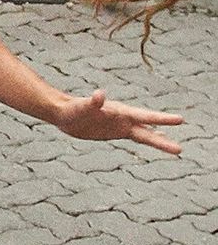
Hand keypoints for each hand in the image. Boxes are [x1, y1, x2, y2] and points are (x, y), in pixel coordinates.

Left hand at [53, 89, 182, 154]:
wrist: (64, 114)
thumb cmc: (72, 109)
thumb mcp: (82, 107)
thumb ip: (93, 102)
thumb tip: (100, 94)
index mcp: (120, 112)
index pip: (144, 117)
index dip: (161, 119)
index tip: (180, 120)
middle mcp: (123, 119)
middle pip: (148, 130)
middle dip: (163, 139)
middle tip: (181, 150)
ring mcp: (120, 125)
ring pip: (144, 134)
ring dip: (159, 140)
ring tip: (177, 148)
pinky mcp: (115, 132)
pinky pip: (134, 136)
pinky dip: (147, 136)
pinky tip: (157, 137)